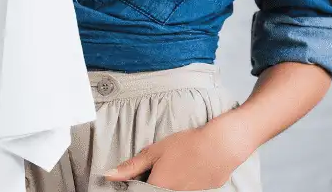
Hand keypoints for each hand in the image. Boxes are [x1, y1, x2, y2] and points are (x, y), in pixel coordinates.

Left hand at [104, 119, 255, 190]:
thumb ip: (131, 166)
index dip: (138, 180)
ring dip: (172, 177)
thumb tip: (109, 175)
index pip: (140, 189)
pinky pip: (189, 187)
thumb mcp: (154, 151)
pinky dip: (188, 177)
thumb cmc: (188, 145)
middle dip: (155, 177)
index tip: (140, 172)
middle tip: (163, 162)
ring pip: (173, 188)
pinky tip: (193, 164)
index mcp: (158, 186)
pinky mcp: (204, 191)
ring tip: (180, 160)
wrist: (222, 145)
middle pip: (157, 188)